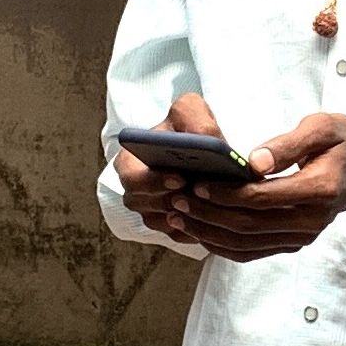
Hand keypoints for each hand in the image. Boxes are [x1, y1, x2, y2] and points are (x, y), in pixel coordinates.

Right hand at [114, 92, 225, 246]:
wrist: (202, 146)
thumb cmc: (189, 126)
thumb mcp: (190, 111)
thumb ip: (195, 119)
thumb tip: (208, 139)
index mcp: (130, 161)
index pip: (131, 177)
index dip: (152, 181)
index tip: (179, 179)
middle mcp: (136, 190)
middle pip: (145, 205)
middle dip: (173, 201)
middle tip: (199, 196)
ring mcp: (151, 210)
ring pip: (164, 222)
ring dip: (187, 215)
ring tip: (212, 205)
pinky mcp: (169, 226)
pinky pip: (179, 234)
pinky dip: (196, 227)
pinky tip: (215, 216)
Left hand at [161, 106, 345, 264]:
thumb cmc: (342, 142)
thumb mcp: (322, 128)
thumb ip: (286, 144)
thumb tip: (251, 162)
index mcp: (319, 190)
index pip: (262, 197)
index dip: (226, 192)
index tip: (197, 182)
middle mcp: (311, 221)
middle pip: (249, 225)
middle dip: (208, 214)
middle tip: (177, 199)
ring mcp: (302, 237)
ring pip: (246, 244)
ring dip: (208, 232)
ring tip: (178, 215)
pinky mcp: (292, 244)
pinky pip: (251, 253)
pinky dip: (221, 245)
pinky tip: (198, 232)